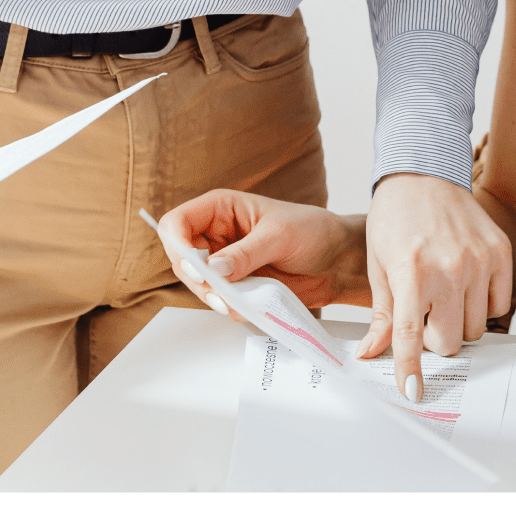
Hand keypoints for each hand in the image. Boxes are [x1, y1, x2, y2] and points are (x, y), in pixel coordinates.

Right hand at [157, 189, 366, 311]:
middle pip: (181, 259)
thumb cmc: (313, 231)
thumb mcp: (279, 236)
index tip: (196, 268)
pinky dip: (229, 306)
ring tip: (239, 300)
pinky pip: (218, 300)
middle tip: (221, 294)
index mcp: (221, 208)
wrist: (337, 260)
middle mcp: (216, 234)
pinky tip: (251, 304)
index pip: (177, 223)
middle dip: (197, 280)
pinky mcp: (236, 285)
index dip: (178, 245)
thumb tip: (213, 269)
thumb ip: (245, 253)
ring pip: (197, 284)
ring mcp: (224, 262)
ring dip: (214, 297)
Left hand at [358, 173, 511, 402]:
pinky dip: (483, 304)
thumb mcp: (378, 265)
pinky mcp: (500, 251)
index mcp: (411, 271)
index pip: (411, 336)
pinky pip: (499, 303)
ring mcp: (479, 259)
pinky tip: (465, 285)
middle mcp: (449, 267)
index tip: (413, 392)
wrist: (423, 173)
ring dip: (458, 322)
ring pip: (476, 326)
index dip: (411, 370)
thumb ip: (382, 315)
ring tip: (443, 296)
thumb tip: (371, 353)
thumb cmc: (394, 218)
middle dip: (435, 339)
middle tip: (424, 316)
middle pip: (450, 341)